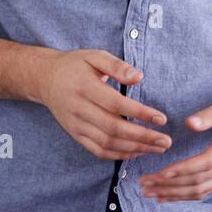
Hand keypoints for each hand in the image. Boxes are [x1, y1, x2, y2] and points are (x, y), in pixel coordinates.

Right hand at [36, 49, 171, 160]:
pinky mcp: (75, 135)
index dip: (139, 113)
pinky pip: (97, 150)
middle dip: (142, 137)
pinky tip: (137, 152)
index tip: (161, 119)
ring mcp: (75, 125)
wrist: (45, 79)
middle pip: (113, 128)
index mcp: (84, 87)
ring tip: (157, 149)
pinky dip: (118, 155)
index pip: (116, 104)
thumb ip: (117, 65)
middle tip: (166, 141)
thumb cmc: (75, 65)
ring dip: (134, 149)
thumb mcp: (94, 56)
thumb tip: (139, 77)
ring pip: (107, 143)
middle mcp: (78, 109)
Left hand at [138, 94, 211, 201]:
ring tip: (151, 194)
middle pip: (198, 182)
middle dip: (169, 186)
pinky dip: (187, 196)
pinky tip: (170, 196)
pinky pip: (207, 191)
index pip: (204, 164)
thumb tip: (189, 124)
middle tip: (144, 185)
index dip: (181, 171)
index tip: (159, 173)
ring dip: (175, 194)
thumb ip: (211, 114)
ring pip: (201, 191)